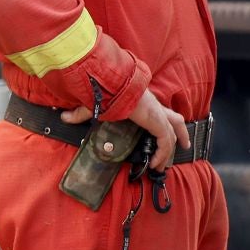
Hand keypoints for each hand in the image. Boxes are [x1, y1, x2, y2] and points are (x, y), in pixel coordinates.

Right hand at [59, 90, 189, 170]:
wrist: (109, 83)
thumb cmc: (103, 90)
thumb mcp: (93, 105)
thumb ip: (81, 113)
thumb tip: (64, 117)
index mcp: (143, 102)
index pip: (159, 111)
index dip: (164, 122)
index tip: (164, 132)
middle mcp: (154, 107)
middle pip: (175, 119)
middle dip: (181, 133)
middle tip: (185, 144)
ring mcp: (157, 113)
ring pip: (173, 133)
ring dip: (170, 150)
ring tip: (164, 165)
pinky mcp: (156, 121)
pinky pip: (166, 141)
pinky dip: (163, 153)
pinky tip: (156, 164)